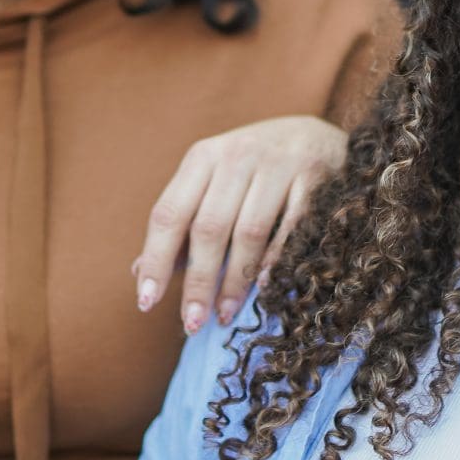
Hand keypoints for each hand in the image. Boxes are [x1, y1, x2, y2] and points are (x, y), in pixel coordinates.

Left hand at [133, 115, 347, 331]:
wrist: (320, 136)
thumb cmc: (256, 170)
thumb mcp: (214, 183)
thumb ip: (182, 224)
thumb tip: (139, 273)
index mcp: (203, 157)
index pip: (169, 213)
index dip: (156, 260)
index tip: (146, 302)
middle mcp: (237, 154)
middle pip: (208, 227)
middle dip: (198, 281)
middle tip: (192, 323)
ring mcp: (278, 163)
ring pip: (248, 231)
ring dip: (235, 281)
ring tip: (224, 314)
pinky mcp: (314, 177)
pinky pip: (291, 227)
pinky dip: (275, 260)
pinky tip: (263, 288)